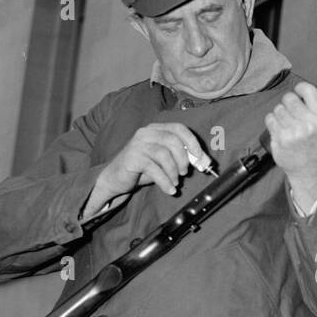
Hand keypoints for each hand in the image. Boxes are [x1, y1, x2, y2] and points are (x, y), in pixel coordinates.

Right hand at [81, 123, 213, 218]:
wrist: (114, 178)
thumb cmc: (141, 169)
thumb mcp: (162, 160)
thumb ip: (179, 157)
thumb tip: (202, 160)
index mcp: (155, 129)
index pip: (178, 128)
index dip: (192, 141)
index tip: (199, 156)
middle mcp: (145, 133)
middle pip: (173, 141)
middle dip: (183, 159)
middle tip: (184, 173)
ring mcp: (137, 144)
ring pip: (164, 155)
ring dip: (174, 172)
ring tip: (174, 182)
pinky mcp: (132, 158)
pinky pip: (155, 169)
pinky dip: (165, 181)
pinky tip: (169, 189)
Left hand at [264, 84, 316, 210]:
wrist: (310, 169)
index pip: (308, 90)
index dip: (301, 88)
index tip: (299, 92)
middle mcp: (308, 126)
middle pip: (289, 98)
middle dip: (290, 101)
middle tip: (294, 110)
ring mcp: (292, 134)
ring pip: (278, 108)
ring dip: (281, 112)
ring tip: (288, 121)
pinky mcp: (279, 140)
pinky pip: (269, 119)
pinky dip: (273, 121)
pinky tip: (281, 128)